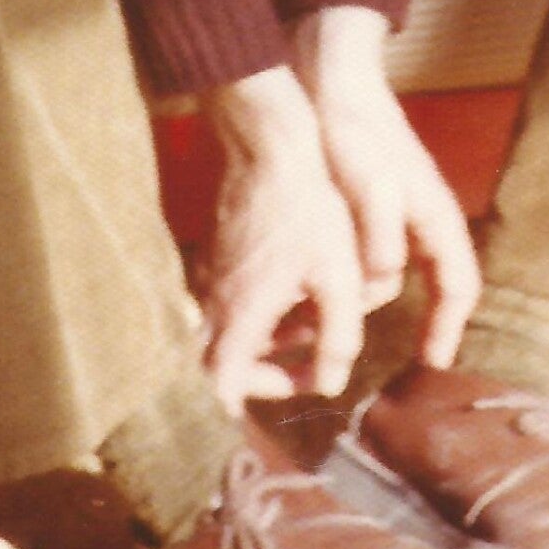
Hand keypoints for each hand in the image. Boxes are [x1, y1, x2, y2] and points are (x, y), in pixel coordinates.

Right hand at [199, 65, 367, 413]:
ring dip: (267, 343)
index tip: (293, 387)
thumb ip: (337, 338)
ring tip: (311, 326)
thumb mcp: (337, 278)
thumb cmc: (307, 209)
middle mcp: (213, 302)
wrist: (269, 144)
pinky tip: (297, 290)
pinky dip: (260, 312)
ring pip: (225, 333)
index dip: (249, 404)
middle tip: (306, 367)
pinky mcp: (218, 253)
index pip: (219, 387)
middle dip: (263, 376)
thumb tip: (331, 381)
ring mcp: (211, 276)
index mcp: (239, 317)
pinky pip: (228, 302)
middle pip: (217, 367)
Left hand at [294, 8, 480, 366]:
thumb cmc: (352, 126)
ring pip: (392, 272)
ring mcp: (398, 210)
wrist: (330, 76)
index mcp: (434, 214)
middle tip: (398, 361)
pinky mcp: (368, 203)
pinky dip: (353, 278)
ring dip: (371, 302)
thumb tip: (389, 276)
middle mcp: (422, 217)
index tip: (433, 364)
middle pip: (429, 284)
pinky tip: (320, 293)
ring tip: (339, 334)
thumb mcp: (367, 180)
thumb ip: (380, 230)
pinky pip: (370, 254)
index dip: (449, 326)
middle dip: (418, 323)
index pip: (459, 284)